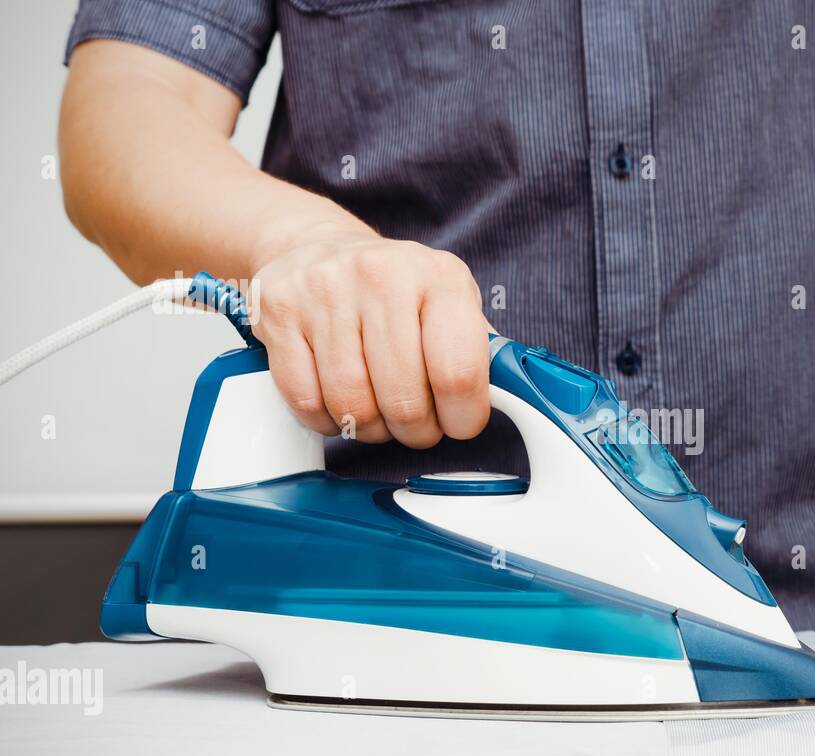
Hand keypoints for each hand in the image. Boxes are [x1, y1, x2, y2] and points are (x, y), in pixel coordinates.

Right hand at [249, 230, 491, 447]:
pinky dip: (325, 419)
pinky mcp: (279, 313)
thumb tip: (513, 399)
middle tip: (416, 424)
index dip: (462, 417)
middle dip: (416, 430)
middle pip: (404, 400)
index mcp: (439, 278)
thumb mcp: (450, 301)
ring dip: (369, 429)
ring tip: (378, 412)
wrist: (314, 245)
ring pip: (353, 407)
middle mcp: (382, 276)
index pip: (458, 373)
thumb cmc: (394, 287)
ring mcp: (326, 292)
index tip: (459, 424)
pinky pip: (306, 400)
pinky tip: (338, 402)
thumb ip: (479, 350)